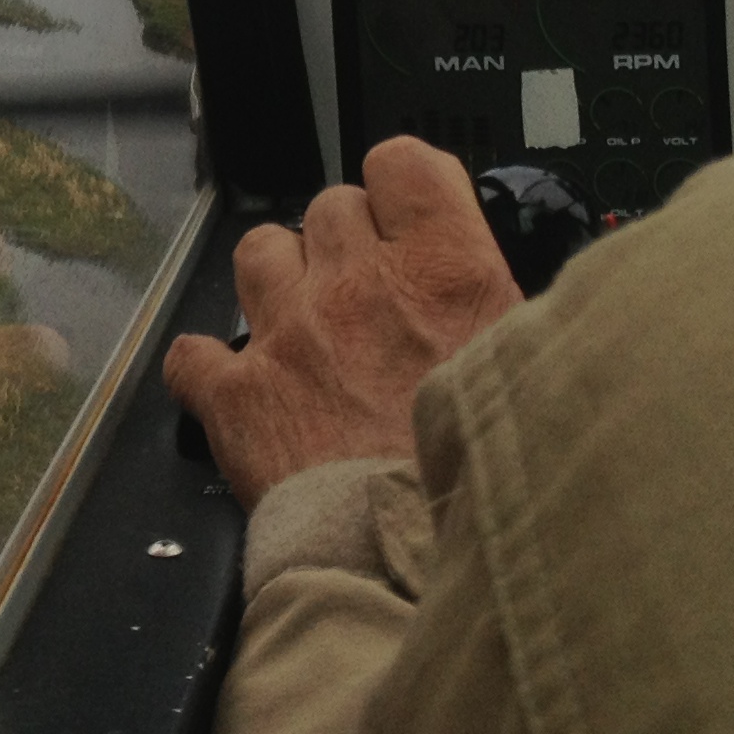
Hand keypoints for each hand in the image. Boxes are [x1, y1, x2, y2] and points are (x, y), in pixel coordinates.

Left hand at [162, 139, 523, 503]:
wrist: (424, 569)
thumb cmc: (493, 488)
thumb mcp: (539, 379)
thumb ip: (518, 324)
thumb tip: (524, 311)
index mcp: (447, 271)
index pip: (402, 164)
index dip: (402, 186)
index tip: (407, 213)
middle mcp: (361, 286)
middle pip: (331, 208)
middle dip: (348, 245)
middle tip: (372, 299)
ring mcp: (291, 335)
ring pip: (259, 252)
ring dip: (280, 279)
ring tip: (305, 325)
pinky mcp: (240, 398)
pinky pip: (194, 354)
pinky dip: (208, 366)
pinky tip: (234, 385)